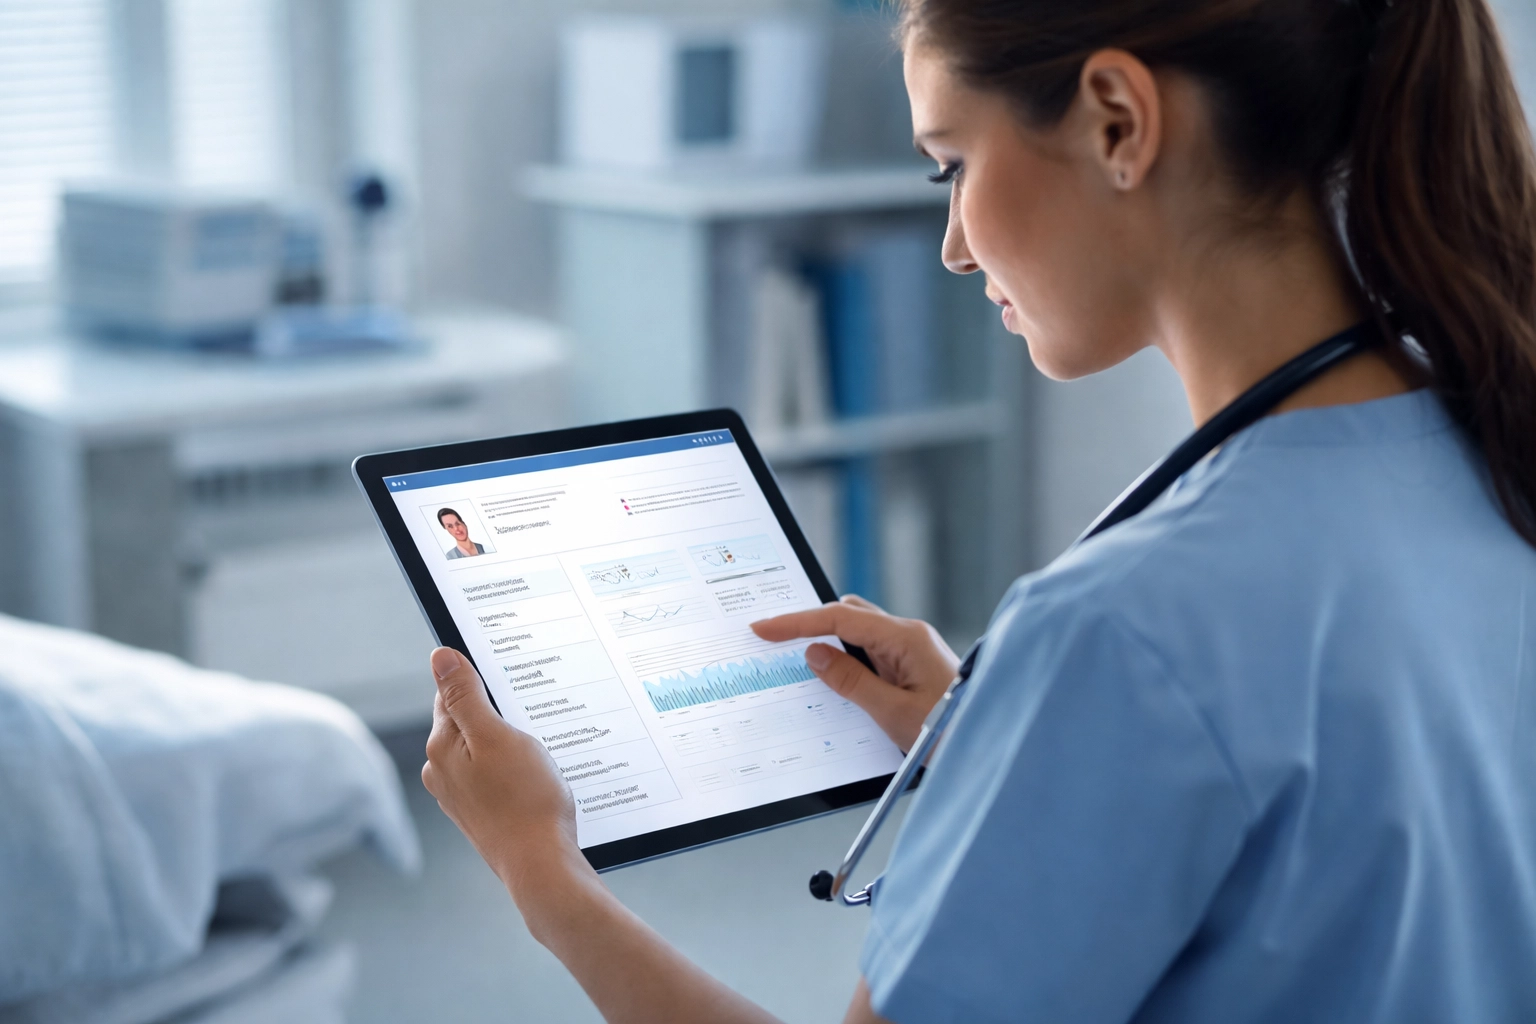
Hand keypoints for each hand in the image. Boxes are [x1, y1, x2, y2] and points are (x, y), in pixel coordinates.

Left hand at [421, 648, 592, 908]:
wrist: (541, 865)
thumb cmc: (525, 800)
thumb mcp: (497, 735)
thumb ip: (466, 695)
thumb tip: (440, 656)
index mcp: (441, 748)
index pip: (452, 694)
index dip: (483, 684)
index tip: (513, 689)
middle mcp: (441, 773)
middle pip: (468, 722)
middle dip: (497, 715)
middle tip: (532, 722)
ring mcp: (460, 796)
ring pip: (483, 751)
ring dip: (507, 744)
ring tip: (537, 756)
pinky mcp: (480, 813)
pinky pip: (493, 777)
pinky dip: (513, 771)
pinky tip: (535, 781)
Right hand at [751, 596, 959, 750]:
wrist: (990, 745)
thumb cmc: (952, 730)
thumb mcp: (892, 712)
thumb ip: (850, 681)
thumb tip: (815, 654)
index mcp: (905, 638)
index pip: (839, 618)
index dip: (797, 622)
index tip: (765, 628)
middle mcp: (909, 637)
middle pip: (848, 616)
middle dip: (812, 626)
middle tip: (776, 641)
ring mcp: (912, 651)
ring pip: (859, 635)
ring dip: (832, 646)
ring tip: (800, 663)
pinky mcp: (913, 667)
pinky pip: (872, 655)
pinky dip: (849, 663)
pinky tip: (836, 682)